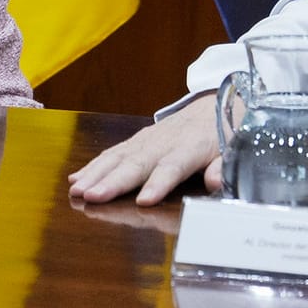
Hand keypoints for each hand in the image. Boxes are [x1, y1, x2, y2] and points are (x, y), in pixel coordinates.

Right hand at [67, 95, 222, 205]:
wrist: (211, 106)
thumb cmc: (221, 134)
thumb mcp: (231, 150)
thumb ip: (222, 167)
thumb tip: (216, 182)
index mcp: (189, 148)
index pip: (172, 167)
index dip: (158, 184)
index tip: (144, 201)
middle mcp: (162, 143)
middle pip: (136, 165)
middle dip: (113, 182)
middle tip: (92, 196)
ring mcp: (146, 141)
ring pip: (118, 158)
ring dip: (95, 174)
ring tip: (77, 190)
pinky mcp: (135, 141)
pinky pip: (112, 153)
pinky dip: (93, 165)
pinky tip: (76, 178)